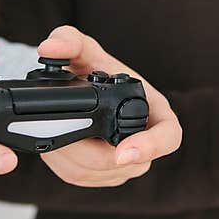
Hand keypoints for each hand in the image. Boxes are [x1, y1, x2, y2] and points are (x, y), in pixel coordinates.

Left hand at [33, 25, 182, 186]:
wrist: (81, 90)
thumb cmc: (94, 70)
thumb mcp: (86, 50)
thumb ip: (70, 41)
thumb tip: (49, 48)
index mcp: (155, 111)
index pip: (169, 137)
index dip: (150, 147)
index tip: (123, 152)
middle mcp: (146, 143)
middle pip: (119, 161)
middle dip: (83, 146)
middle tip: (58, 125)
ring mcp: (126, 164)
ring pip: (95, 173)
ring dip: (68, 154)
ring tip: (52, 130)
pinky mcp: (104, 176)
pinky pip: (82, 178)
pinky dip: (62, 163)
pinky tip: (56, 143)